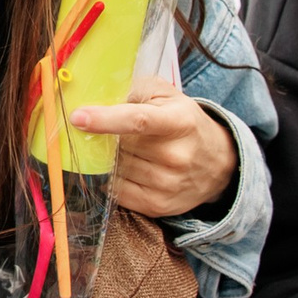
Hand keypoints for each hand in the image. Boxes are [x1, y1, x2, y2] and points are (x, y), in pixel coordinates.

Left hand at [71, 78, 237, 216]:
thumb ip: (134, 90)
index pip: (137, 121)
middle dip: (108, 137)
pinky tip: (130, 169)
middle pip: (119, 146)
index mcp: (179, 122)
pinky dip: (115, 178)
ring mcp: (168, 185)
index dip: (104, 119)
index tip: (77, 117)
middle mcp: (176, 156)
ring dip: (112, 158)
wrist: (219, 164)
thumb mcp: (167, 95)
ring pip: (115, 169)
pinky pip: (117, 191)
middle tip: (114, 131)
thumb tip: (95, 98)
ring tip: (132, 150)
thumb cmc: (185, 123)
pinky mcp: (158, 207)